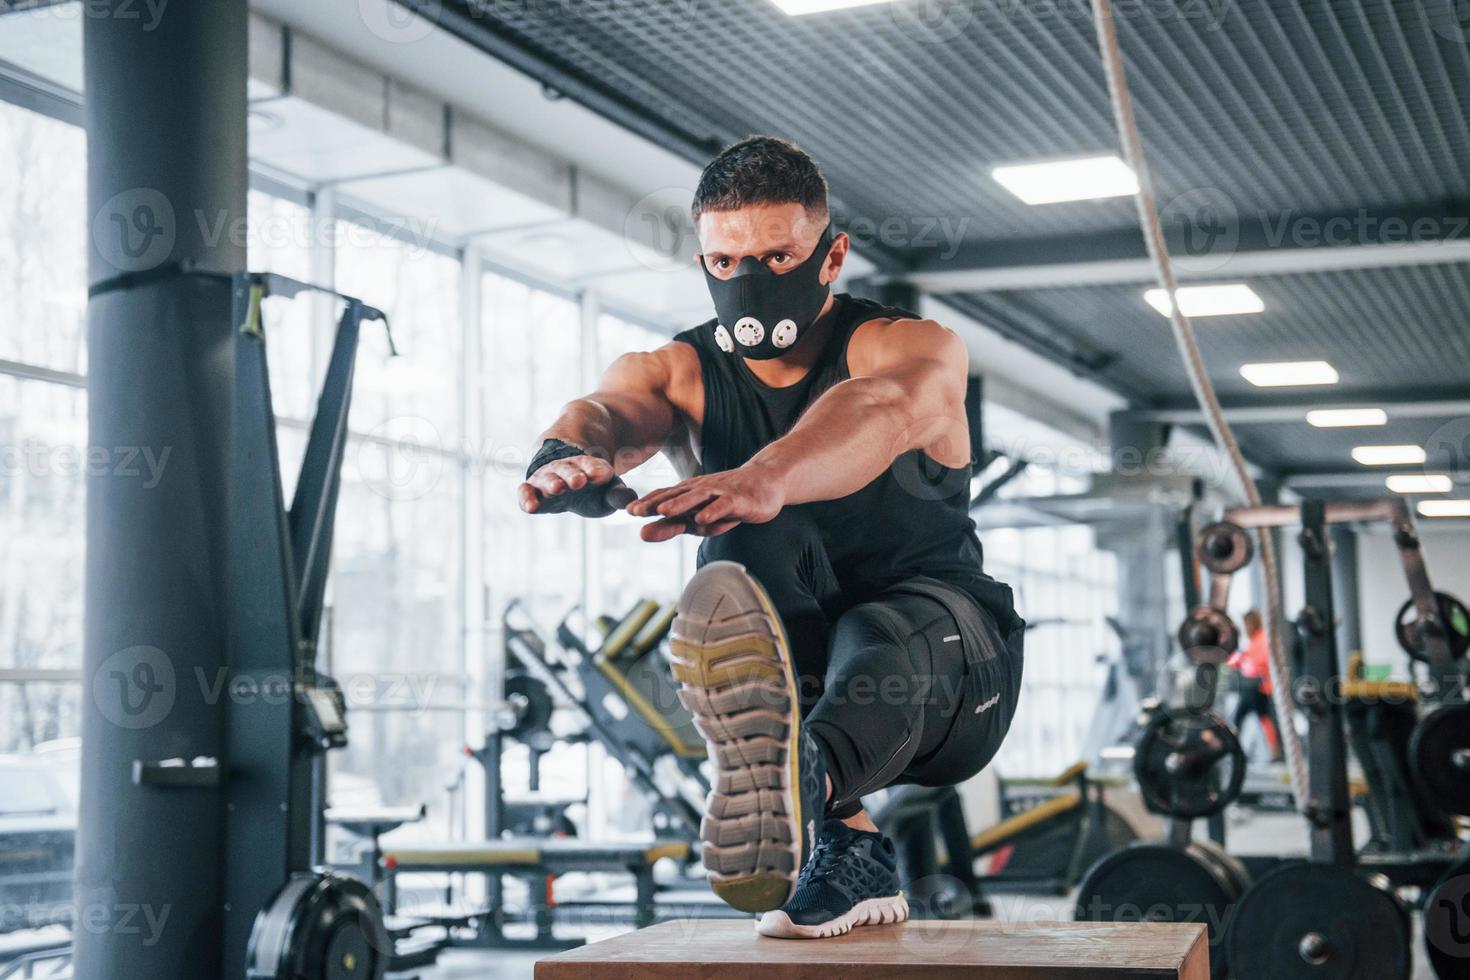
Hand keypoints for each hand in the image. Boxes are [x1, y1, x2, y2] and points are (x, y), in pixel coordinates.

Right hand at [519, 455, 635, 515]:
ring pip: (548, 478)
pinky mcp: (532, 489)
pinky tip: (530, 508)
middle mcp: (567, 469)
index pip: (593, 466)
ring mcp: (548, 477)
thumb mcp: (608, 492)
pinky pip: (525, 491)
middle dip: (574, 475)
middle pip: (569, 470)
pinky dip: (526, 497)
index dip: (597, 470)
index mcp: (589, 467)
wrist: (567, 479)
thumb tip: (632, 500)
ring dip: (552, 482)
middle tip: (579, 481)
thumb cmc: (592, 488)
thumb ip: (618, 496)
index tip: (602, 474)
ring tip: (557, 488)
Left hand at [627, 463, 785, 541]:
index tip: (627, 511)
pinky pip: (723, 505)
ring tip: (663, 511)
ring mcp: (719, 492)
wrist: (765, 482)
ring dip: (680, 504)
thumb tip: (641, 534)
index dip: (646, 503)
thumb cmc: (726, 501)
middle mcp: (700, 489)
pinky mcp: (738, 499)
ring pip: (696, 497)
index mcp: (688, 492)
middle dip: (655, 503)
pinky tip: (702, 519)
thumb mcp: (695, 517)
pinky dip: (712, 512)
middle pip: (675, 495)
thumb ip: (670, 526)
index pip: (663, 496)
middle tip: (635, 511)